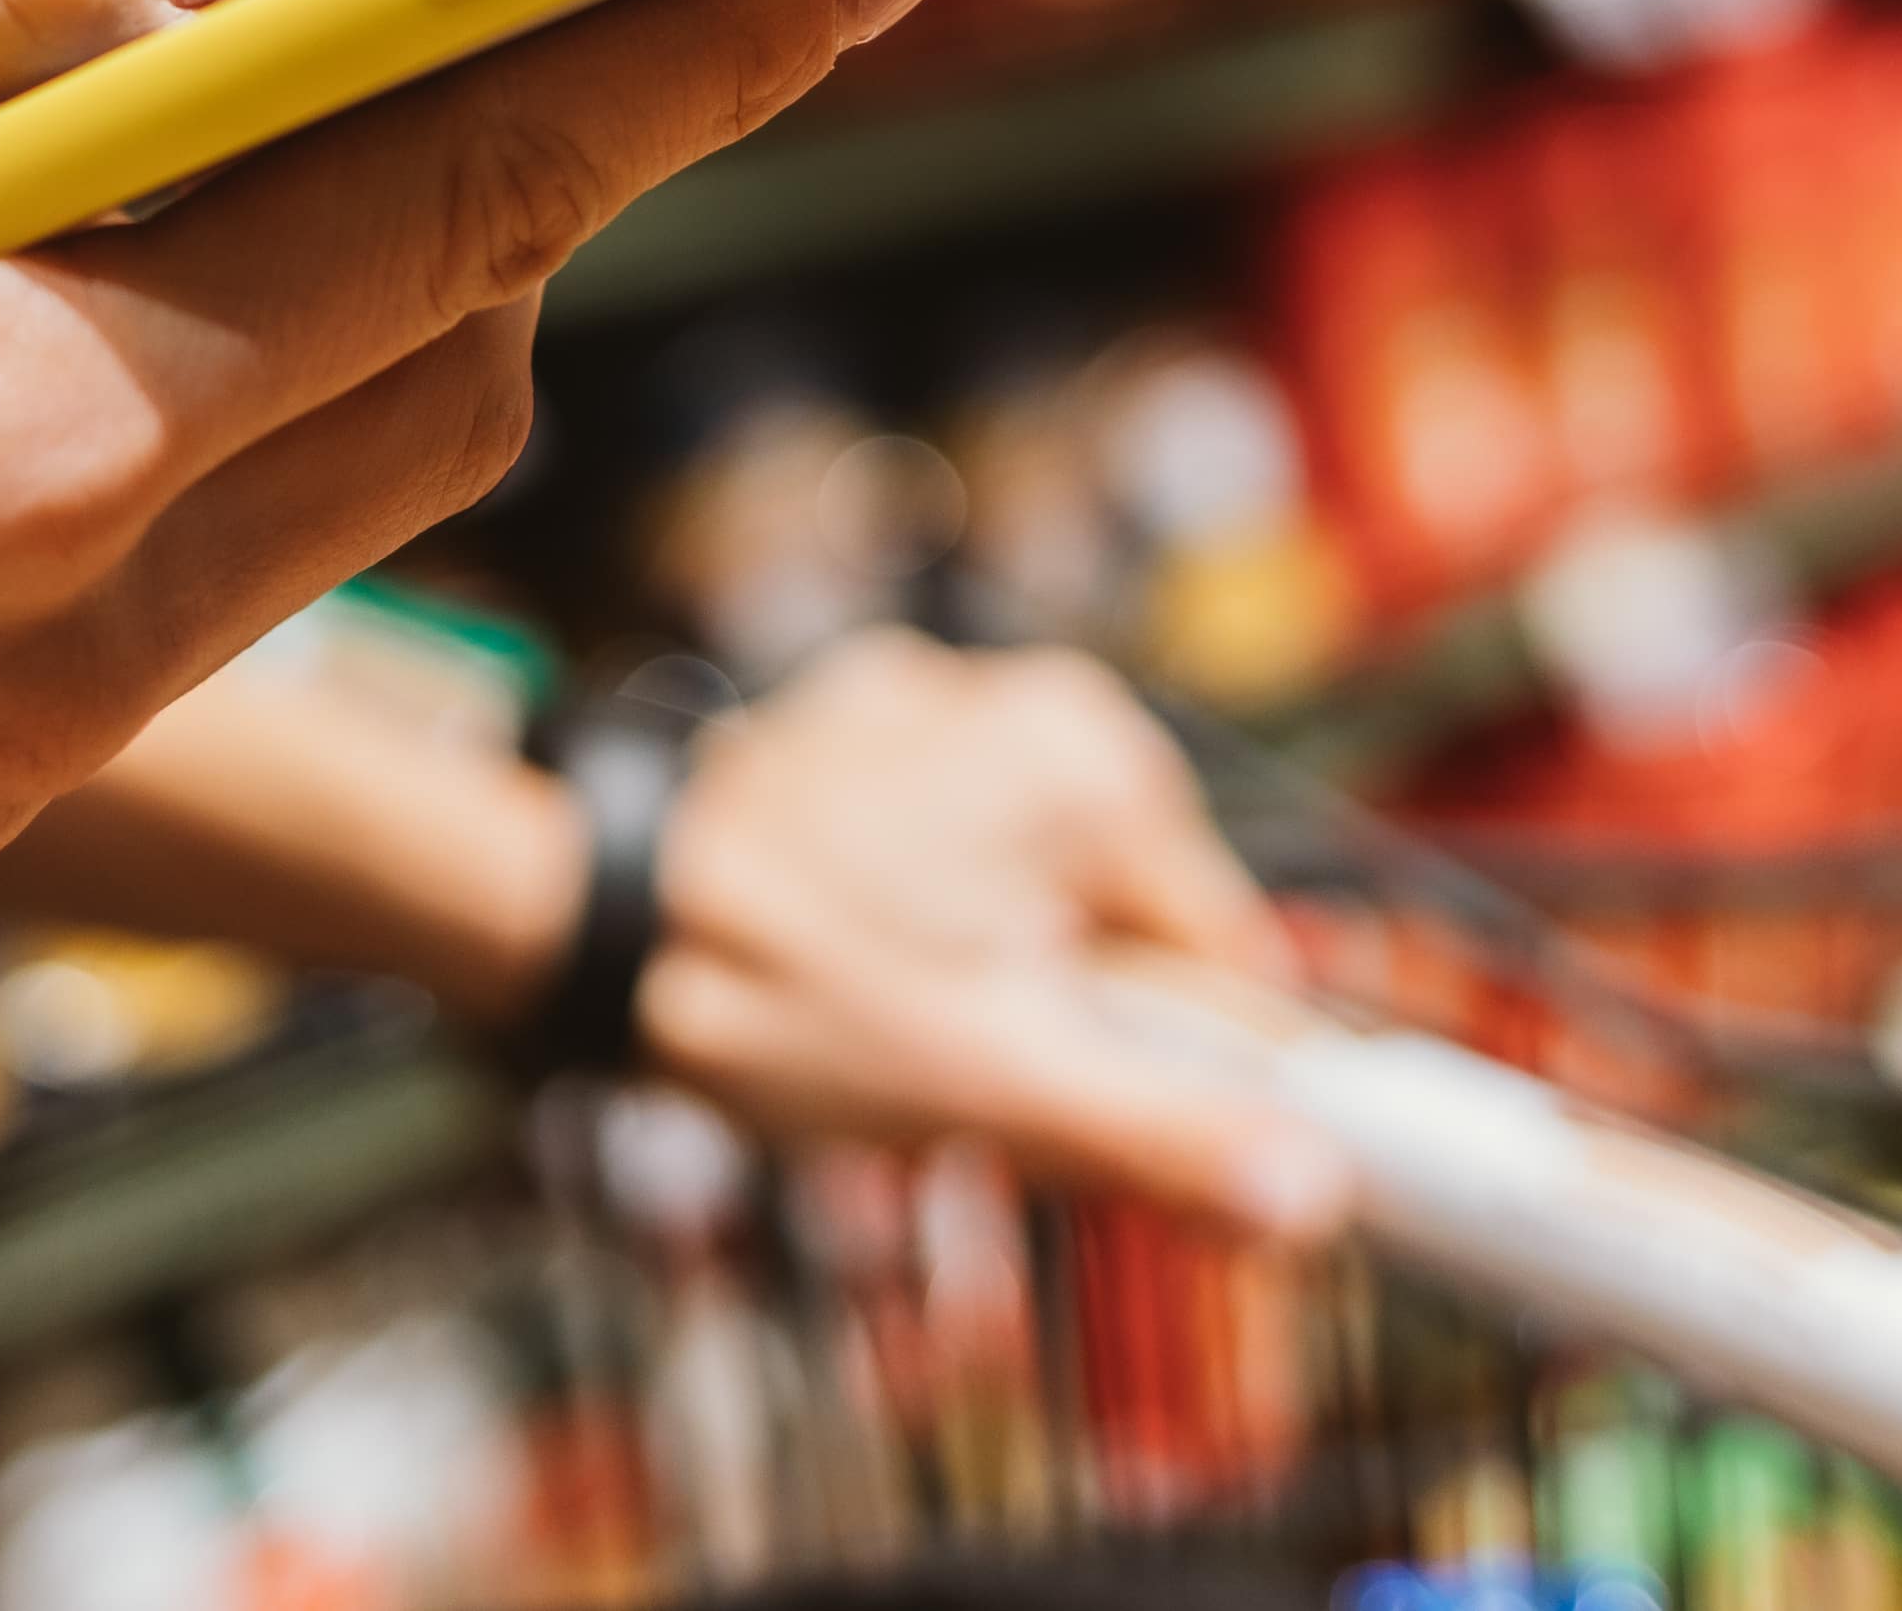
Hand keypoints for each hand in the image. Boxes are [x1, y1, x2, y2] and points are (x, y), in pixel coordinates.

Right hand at [0, 0, 974, 961]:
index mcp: (12, 449)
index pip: (465, 202)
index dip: (706, 38)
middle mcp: (65, 635)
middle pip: (457, 354)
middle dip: (547, 141)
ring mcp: (13, 728)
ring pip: (355, 465)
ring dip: (377, 259)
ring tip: (259, 78)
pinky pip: (202, 544)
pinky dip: (229, 369)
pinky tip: (90, 238)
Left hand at [632, 632, 1352, 1243]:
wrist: (584, 913)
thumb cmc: (785, 981)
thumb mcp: (998, 1081)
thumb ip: (1169, 1137)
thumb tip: (1317, 1197)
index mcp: (1092, 762)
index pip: (1217, 950)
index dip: (1176, 1061)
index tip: (1106, 1121)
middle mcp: (1023, 703)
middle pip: (1114, 921)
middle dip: (1057, 1019)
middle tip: (955, 1078)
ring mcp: (927, 709)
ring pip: (1018, 896)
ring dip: (981, 982)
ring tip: (879, 1029)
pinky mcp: (846, 733)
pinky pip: (932, 855)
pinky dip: (907, 924)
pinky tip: (837, 974)